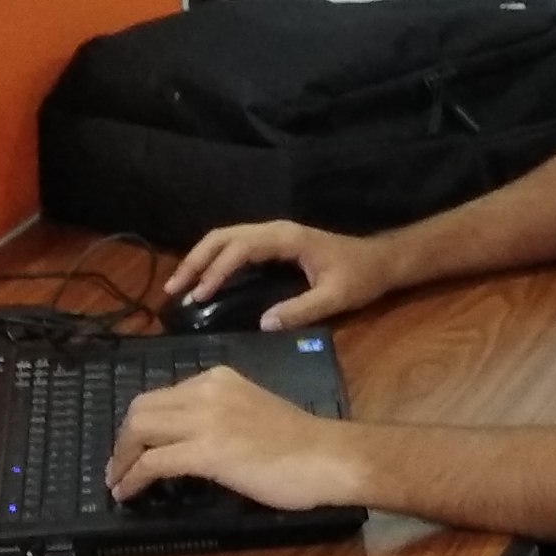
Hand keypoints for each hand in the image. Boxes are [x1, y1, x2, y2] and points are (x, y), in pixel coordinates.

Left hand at [108, 364, 365, 508]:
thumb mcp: (251, 412)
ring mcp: (205, 419)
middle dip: (123, 440)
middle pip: (141, 408)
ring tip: (118, 481)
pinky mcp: (206, 451)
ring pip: (140, 429)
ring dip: (122, 458)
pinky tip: (128, 492)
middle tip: (119, 466)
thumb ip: (219, 417)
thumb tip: (189, 442)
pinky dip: (133, 477)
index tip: (134, 447)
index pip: (162, 395)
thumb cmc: (300, 444)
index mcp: (218, 378)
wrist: (328, 456)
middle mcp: (206, 390)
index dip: (140, 424)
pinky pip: (153, 462)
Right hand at [166, 219, 398, 329]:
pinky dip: (215, 261)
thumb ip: (301, 310)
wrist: (381, 262)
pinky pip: (236, 247)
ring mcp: (273, 236)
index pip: (240, 248)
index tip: (199, 295)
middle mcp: (275, 231)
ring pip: (226, 238)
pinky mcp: (274, 245)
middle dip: (196, 260)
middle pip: (224, 236)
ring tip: (180, 286)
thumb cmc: (360, 277)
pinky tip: (204, 282)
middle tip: (173, 289)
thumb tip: (263, 324)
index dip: (216, 270)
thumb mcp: (335, 297)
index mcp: (286, 239)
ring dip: (201, 259)